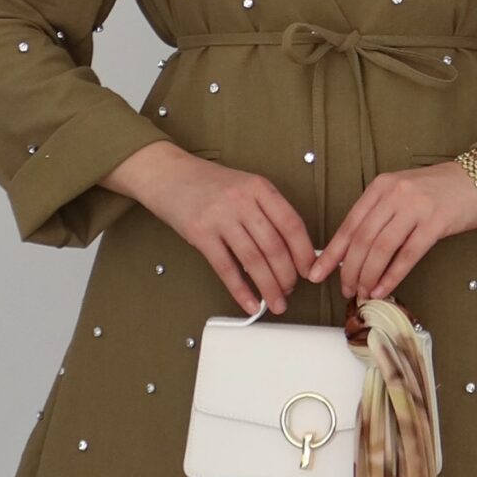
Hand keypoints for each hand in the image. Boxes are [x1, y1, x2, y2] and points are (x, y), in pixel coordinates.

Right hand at [111, 145, 318, 314]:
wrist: (167, 174)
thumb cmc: (208, 183)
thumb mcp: (244, 187)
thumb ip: (266, 212)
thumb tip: (291, 249)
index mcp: (259, 188)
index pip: (291, 224)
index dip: (303, 252)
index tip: (309, 271)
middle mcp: (242, 200)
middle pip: (274, 246)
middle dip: (287, 276)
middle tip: (290, 291)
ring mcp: (220, 217)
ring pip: (253, 260)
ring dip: (268, 287)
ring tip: (275, 303)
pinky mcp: (200, 233)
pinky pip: (225, 268)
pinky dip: (240, 290)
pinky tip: (249, 303)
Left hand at [308, 159, 476, 300]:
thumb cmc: (438, 190)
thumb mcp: (401, 193)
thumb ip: (379, 215)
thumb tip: (353, 251)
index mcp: (380, 187)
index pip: (349, 224)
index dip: (331, 252)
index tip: (317, 273)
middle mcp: (394, 194)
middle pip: (362, 239)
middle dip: (349, 269)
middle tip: (345, 289)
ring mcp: (415, 208)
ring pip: (381, 249)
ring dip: (369, 275)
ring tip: (363, 292)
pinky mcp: (435, 223)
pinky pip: (407, 255)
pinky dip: (392, 275)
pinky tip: (384, 288)